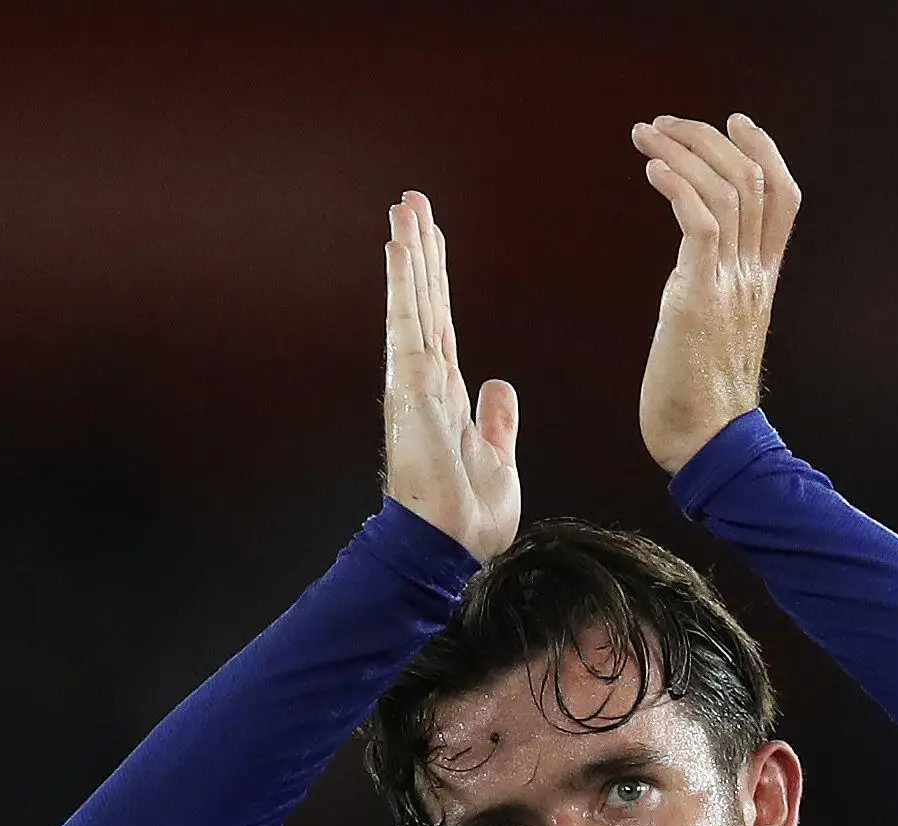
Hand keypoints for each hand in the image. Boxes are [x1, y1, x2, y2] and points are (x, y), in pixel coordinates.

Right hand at [382, 191, 520, 562]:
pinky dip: (404, 284)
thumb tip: (498, 387)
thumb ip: (495, 421)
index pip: (442, 324)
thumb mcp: (497, 458)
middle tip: (411, 205)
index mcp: (447, 396)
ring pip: (412, 303)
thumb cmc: (468, 517)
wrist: (451, 548)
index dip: (437, 282)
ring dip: (408, 255)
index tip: (432, 243)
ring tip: (403, 210)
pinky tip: (399, 247)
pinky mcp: (411, 387)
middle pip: (424, 303)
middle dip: (420, 253)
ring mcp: (414, 383)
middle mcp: (425, 382)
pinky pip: (407, 323)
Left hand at [632, 113, 801, 472]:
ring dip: (684, 152)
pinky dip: (677, 187)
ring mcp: (729, 285)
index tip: (733, 122)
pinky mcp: (699, 299)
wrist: (706, 445)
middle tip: (665, 122)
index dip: (763, 150)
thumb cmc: (699, 398)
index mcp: (761, 280)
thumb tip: (689, 272)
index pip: (783, 196)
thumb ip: (710, 291)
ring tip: (647, 135)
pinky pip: (699, 224)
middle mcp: (752, 275)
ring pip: (726, 191)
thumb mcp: (713, 328)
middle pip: (752, 179)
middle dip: (708, 138)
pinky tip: (654, 169)